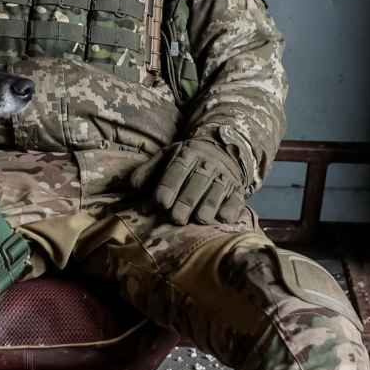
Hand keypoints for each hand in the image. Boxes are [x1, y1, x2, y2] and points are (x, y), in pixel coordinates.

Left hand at [129, 138, 249, 224]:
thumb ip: (148, 171)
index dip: (168, 187)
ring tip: (197, 220)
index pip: (176, 170)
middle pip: (195, 186)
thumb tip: (132, 186)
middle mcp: (207, 165)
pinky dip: (228, 211)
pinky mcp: (237, 191)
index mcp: (186, 155)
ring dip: (206, 209)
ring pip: (215, 195)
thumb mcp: (166, 157)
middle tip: (176, 218)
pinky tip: (220, 219)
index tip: (161, 202)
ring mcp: (224, 178)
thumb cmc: (187, 159)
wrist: (223, 149)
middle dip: (185, 203)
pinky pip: (235, 202)